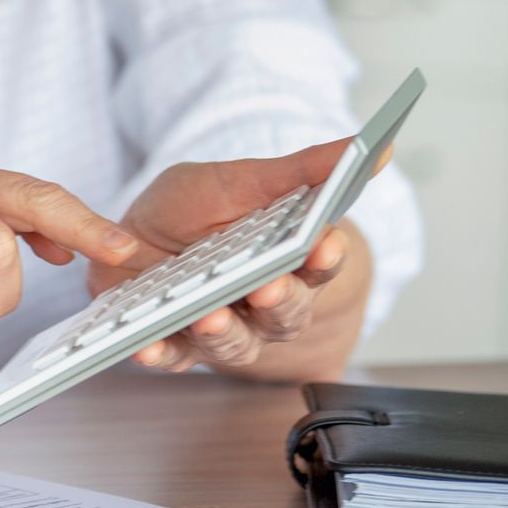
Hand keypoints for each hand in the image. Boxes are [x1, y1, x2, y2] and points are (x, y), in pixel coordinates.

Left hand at [90, 139, 380, 371]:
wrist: (131, 231)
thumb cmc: (194, 208)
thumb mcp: (242, 180)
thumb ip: (302, 172)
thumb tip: (376, 150)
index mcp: (288, 262)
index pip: (320, 266)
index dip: (326, 258)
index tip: (324, 243)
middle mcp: (262, 304)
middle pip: (285, 314)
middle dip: (279, 301)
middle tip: (267, 288)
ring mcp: (221, 328)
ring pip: (237, 344)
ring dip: (225, 333)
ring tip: (210, 316)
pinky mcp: (175, 344)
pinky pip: (173, 358)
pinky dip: (162, 354)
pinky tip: (149, 345)